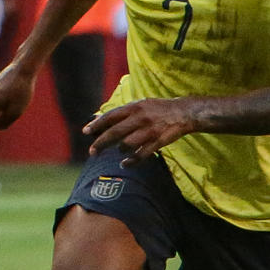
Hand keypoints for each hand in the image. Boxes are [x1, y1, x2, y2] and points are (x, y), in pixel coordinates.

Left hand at [84, 98, 201, 164]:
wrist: (184, 112)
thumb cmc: (158, 110)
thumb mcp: (140, 105)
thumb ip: (123, 113)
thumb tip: (99, 119)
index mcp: (134, 107)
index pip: (110, 116)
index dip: (97, 124)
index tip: (85, 132)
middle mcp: (140, 118)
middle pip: (115, 132)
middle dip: (101, 143)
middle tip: (92, 152)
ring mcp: (149, 130)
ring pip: (127, 144)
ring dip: (119, 150)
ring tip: (119, 152)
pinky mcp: (158, 141)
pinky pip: (141, 155)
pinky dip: (131, 161)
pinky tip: (124, 164)